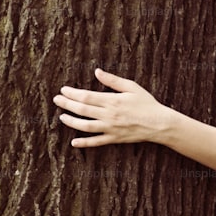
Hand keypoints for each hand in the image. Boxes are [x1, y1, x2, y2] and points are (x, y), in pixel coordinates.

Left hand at [53, 68, 173, 147]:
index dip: (72, 93)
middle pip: (82, 109)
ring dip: (71, 122)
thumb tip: (97, 72)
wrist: (159, 123)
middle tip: (56, 100)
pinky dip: (84, 143)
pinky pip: (96, 142)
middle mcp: (108, 115)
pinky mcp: (114, 139)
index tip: (63, 90)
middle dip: (67, 104)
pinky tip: (74, 143)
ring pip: (85, 126)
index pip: (86, 96)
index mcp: (112, 100)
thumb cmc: (146, 103)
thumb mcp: (131, 87)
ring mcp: (110, 128)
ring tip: (62, 117)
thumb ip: (112, 80)